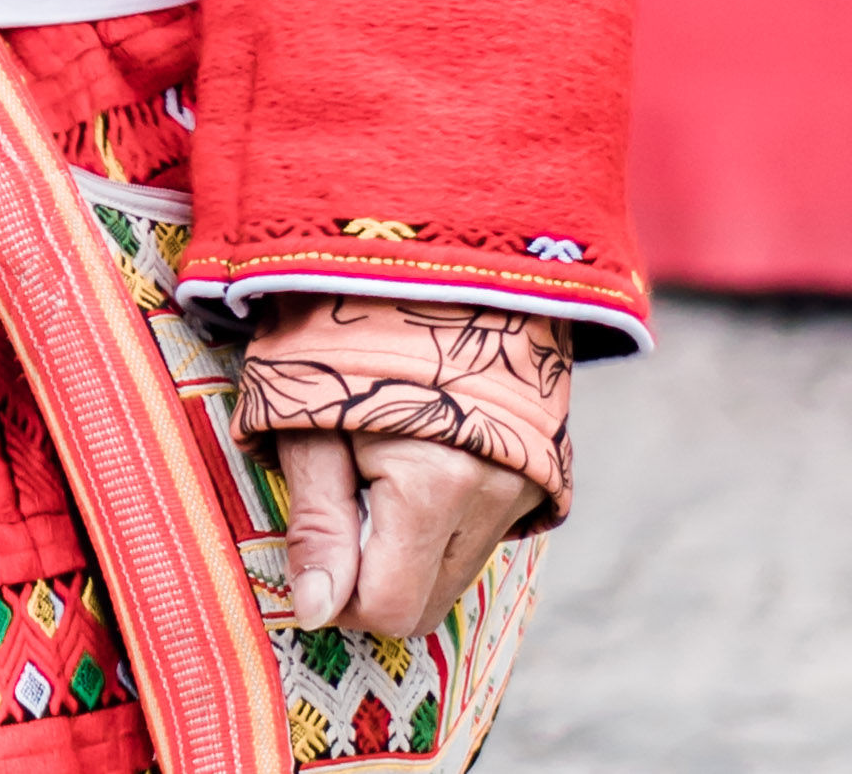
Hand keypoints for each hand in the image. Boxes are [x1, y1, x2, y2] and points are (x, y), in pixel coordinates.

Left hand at [236, 299, 567, 642]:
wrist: (439, 239)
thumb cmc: (351, 315)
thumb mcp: (309, 409)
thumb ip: (318, 519)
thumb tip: (312, 612)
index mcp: (435, 484)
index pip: (392, 609)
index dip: (341, 594)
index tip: (314, 544)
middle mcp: (494, 495)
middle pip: (428, 602)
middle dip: (375, 577)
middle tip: (339, 500)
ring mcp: (526, 484)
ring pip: (456, 571)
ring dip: (410, 549)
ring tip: (376, 464)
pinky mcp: (541, 470)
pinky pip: (483, 533)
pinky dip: (444, 522)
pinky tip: (416, 457)